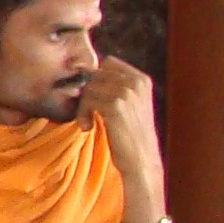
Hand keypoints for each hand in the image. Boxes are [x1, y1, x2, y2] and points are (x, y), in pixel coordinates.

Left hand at [81, 58, 163, 198]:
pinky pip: (87, 100)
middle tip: (87, 112)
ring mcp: (127, 92)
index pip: (107, 63)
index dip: (94, 78)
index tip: (91, 96)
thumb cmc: (130, 134)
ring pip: (88, 87)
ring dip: (83, 105)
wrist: (141, 160)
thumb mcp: (128, 105)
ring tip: (87, 121)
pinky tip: (88, 126)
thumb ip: (114, 87)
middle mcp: (136, 82)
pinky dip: (82, 114)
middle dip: (87, 92)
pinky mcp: (116, 106)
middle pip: (95, 74)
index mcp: (141, 79)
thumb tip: (84, 73)